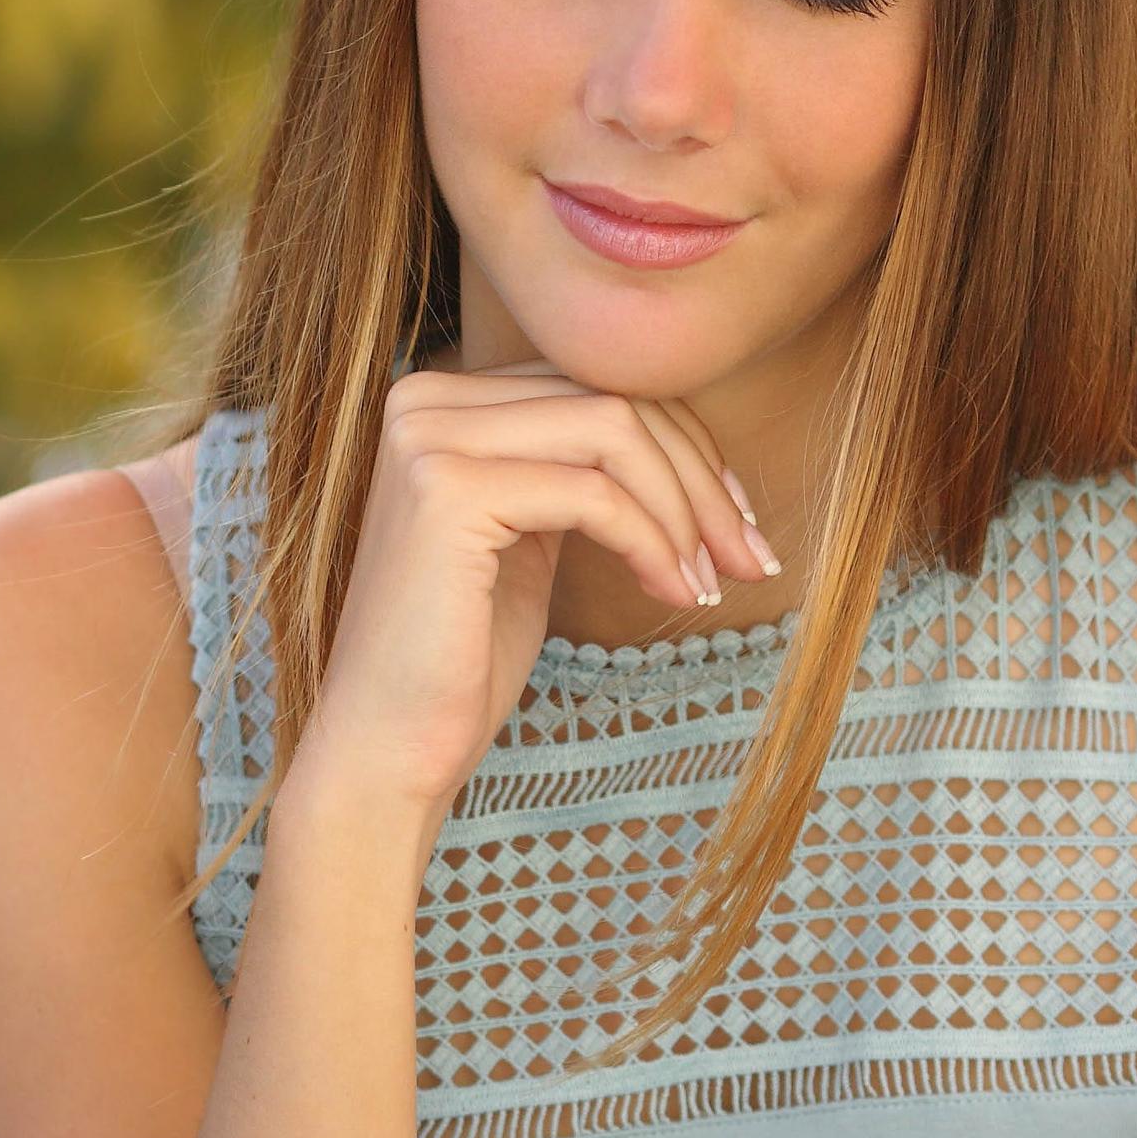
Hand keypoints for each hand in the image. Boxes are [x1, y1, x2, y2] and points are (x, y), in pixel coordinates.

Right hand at [284, 368, 778, 827]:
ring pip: (615, 432)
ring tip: (711, 585)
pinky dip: (654, 543)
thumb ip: (574, 472)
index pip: (595, 387)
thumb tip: (688, 441)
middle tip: (750, 560)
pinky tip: (672, 595)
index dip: (685, 449)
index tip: (735, 526)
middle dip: (702, 480)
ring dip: (686, 512)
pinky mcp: (445, 491)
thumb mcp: (529, 540)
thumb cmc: (460, 662)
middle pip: (613, 400)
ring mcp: (427, 439)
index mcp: (442, 402)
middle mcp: (423, 400)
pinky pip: (595, 493)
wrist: (386, 750)